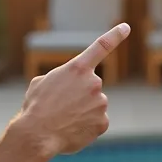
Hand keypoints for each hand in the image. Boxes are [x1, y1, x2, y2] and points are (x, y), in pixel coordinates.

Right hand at [12, 23, 129, 155]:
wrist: (37, 134)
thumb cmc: (36, 107)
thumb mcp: (42, 82)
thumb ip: (61, 78)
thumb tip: (69, 89)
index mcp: (77, 68)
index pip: (101, 47)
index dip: (115, 35)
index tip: (126, 27)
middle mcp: (93, 82)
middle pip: (91, 87)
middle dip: (79, 95)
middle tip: (61, 106)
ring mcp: (101, 102)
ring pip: (94, 105)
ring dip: (82, 111)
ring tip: (64, 119)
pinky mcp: (103, 122)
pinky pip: (97, 122)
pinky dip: (86, 126)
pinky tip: (72, 129)